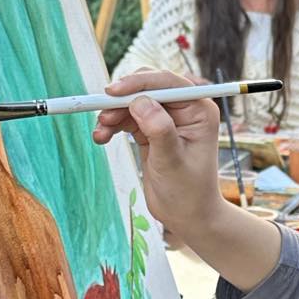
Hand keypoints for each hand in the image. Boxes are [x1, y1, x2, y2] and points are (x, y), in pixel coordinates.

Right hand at [92, 69, 222, 243]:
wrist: (186, 215)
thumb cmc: (188, 191)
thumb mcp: (172, 161)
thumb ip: (159, 130)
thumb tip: (141, 102)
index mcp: (199, 110)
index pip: (168, 83)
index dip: (139, 83)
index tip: (113, 92)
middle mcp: (184, 109)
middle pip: (147, 88)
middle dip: (122, 99)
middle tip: (103, 115)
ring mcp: (166, 118)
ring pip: (132, 102)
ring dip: (113, 114)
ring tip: (100, 133)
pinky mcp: (151, 129)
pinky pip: (127, 118)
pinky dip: (112, 124)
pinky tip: (102, 137)